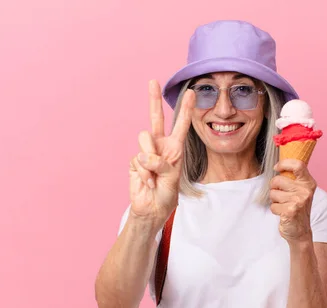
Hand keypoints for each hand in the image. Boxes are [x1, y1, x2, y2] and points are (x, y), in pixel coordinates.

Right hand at [129, 80, 194, 228]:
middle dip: (153, 99)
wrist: (151, 209)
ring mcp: (146, 152)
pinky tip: (148, 183)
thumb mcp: (172, 179)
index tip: (192, 92)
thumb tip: (145, 155)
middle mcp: (160, 146)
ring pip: (145, 139)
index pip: (181, 125)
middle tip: (153, 81)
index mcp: (175, 148)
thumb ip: (162, 164)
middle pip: (156, 118)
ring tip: (155, 176)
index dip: (186, 109)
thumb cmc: (166, 194)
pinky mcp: (134, 160)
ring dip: (151, 159)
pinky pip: (138, 160)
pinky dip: (144, 174)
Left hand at [270, 159, 316, 243]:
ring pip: (273, 193)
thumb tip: (280, 164)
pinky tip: (283, 213)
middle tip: (280, 195)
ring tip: (283, 205)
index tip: (276, 168)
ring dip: (274, 200)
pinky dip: (275, 210)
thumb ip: (294, 178)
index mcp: (308, 183)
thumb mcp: (301, 191)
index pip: (297, 165)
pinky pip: (273, 205)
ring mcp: (298, 201)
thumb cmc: (297, 208)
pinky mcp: (290, 211)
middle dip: (274, 187)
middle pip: (278, 180)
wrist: (301, 232)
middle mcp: (305, 191)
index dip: (284, 164)